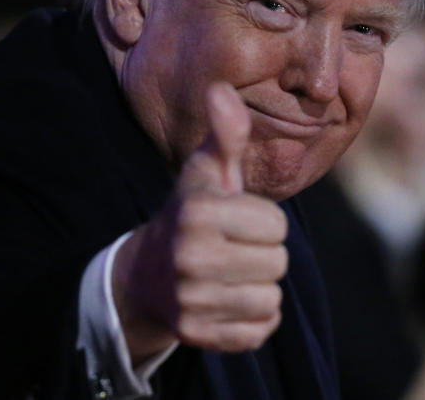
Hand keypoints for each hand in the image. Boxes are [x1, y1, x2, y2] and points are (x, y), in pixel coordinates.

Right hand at [113, 82, 288, 362]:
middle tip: (230, 249)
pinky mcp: (194, 334)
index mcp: (195, 211)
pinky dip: (249, 320)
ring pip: (270, 299)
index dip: (262, 222)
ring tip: (226, 275)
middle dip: (261, 255)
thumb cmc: (192, 215)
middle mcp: (188, 256)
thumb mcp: (207, 173)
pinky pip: (258, 331)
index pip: (276, 226)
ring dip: (257, 288)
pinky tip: (224, 301)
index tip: (234, 221)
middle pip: (278, 264)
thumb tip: (223, 90)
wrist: (147, 274)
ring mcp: (189, 299)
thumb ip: (225, 134)